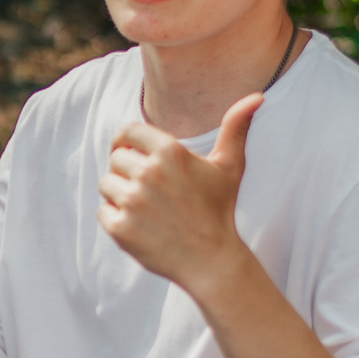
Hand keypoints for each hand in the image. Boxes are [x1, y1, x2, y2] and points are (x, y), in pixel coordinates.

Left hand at [96, 93, 261, 300]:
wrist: (211, 261)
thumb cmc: (218, 210)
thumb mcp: (230, 166)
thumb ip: (236, 127)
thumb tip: (256, 96)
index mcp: (170, 152)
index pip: (128, 132)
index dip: (127, 142)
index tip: (132, 153)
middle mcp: (149, 173)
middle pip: (116, 159)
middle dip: (128, 172)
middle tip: (151, 191)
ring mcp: (133, 202)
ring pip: (106, 184)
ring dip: (119, 194)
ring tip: (146, 208)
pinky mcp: (121, 229)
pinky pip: (102, 212)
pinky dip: (115, 219)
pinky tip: (141, 225)